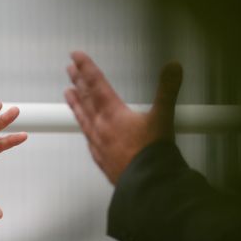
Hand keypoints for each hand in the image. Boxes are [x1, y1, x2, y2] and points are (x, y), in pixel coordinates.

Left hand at [65, 51, 182, 184]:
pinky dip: (84, 128)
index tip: (75, 56)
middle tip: (69, 69)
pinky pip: (88, 138)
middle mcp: (101, 127)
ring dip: (75, 103)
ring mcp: (99, 143)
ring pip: (83, 118)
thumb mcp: (163, 116)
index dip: (86, 68)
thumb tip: (173, 68)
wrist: (146, 184)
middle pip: (86, 99)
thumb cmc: (152, 154)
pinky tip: (84, 129)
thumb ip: (167, 90)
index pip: (96, 84)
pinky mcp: (101, 158)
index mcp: (113, 113)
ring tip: (67, 93)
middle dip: (78, 82)